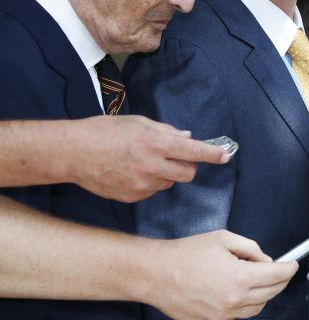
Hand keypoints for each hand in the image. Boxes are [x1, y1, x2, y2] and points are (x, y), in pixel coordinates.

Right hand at [65, 116, 228, 201]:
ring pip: (170, 182)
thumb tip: (187, 138)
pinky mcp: (133, 197)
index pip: (194, 152)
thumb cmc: (103, 132)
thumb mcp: (137, 122)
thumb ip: (166, 131)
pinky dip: (150, 182)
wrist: (72, 153)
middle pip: (189, 173)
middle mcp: (152, 167)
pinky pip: (153, 190)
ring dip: (167, 173)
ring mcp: (143, 185)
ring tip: (144, 161)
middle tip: (176, 156)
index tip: (225, 156)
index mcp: (156, 144)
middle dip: (188, 165)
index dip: (213, 154)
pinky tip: (132, 172)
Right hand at [145, 230, 297, 319]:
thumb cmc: (187, 253)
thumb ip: (251, 249)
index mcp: (239, 277)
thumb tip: (266, 261)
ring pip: (258, 307)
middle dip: (280, 281)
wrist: (155, 274)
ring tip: (257, 280)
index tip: (293, 264)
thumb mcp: (223, 239)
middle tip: (280, 271)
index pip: (277, 276)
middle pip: (272, 293)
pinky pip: (239, 314)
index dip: (289, 269)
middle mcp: (234, 300)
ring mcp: (223, 314)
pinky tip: (238, 291)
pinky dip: (245, 304)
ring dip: (265, 294)